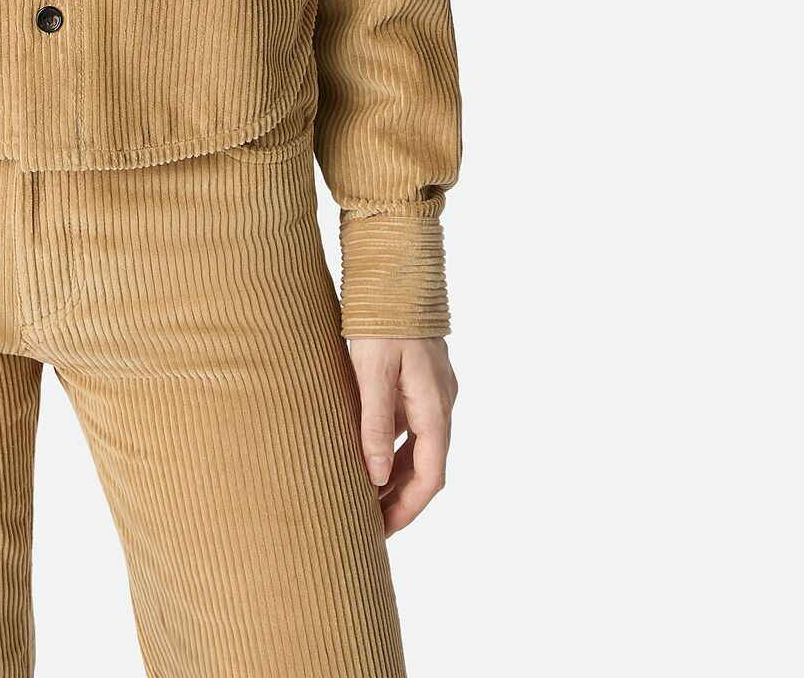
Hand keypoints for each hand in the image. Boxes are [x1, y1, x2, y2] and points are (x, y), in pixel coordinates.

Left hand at [344, 336, 456, 534]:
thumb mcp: (371, 371)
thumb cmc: (381, 318)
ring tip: (362, 497)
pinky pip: (409, 424)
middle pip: (426, 466)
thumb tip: (374, 477)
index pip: (430, 476)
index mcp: (435, 406)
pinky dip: (390, 445)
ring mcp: (432, 391)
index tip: (383, 533)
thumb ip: (373, 423)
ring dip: (394, 473)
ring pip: (418, 446)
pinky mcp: (418, 379)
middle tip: (368, 525)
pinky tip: (364, 453)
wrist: (394, 270)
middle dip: (400, 498)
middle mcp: (441, 403)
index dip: (408, 508)